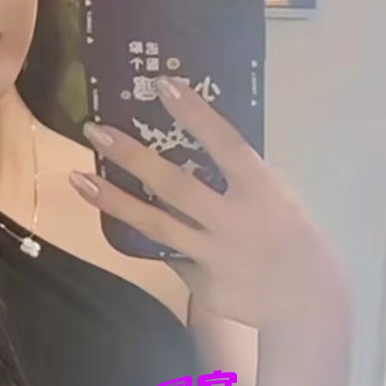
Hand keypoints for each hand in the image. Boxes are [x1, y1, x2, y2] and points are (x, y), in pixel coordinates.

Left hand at [71, 77, 347, 333]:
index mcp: (261, 189)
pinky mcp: (202, 284)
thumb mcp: (274, 196)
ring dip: (114, 201)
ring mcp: (215, 255)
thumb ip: (235, 178)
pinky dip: (152, 240)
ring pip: (157, 226)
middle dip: (132, 156)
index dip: (195, 114)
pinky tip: (126, 222)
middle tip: (94, 131)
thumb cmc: (288, 234)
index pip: (225, 143)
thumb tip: (187, 146)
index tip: (163, 84)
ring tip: (78, 180)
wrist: (307, 300)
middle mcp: (235, 220)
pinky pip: (169, 256)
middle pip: (175, 186)